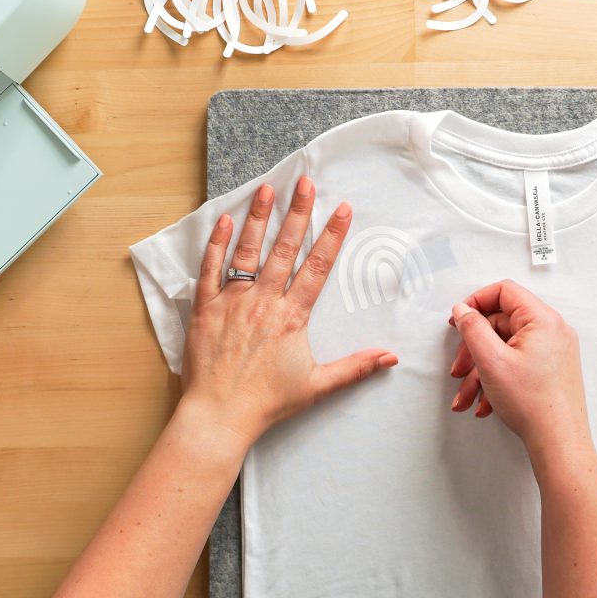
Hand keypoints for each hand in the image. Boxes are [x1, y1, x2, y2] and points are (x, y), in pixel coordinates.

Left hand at [182, 176, 397, 447]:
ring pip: (247, 251)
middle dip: (298, 212)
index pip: (317, 267)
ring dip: (259, 218)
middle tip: (305, 182)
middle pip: (284, 249)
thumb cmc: (267, 403)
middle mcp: (263, 301)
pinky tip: (223, 220)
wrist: (219, 415)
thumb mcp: (318, 386)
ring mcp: (232, 302)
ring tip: (267, 188)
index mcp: (291, 317)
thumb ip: (356, 368)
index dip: (332, 236)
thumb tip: (391, 358)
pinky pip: (209, 269)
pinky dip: (216, 244)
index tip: (342, 209)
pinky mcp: (205, 308)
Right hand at [448, 280, 590, 456]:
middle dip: (474, 349)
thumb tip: (463, 310)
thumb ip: (472, 328)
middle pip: (501, 324)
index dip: (476, 302)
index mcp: (542, 320)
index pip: (504, 292)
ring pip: (505, 349)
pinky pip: (516, 364)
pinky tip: (484, 403)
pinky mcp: (550, 369)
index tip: (458, 320)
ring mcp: (552, 351)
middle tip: (459, 369)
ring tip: (466, 396)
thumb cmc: (533, 404)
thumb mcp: (491, 360)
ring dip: (481, 371)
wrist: (559, 443)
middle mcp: (552, 331)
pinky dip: (496, 380)